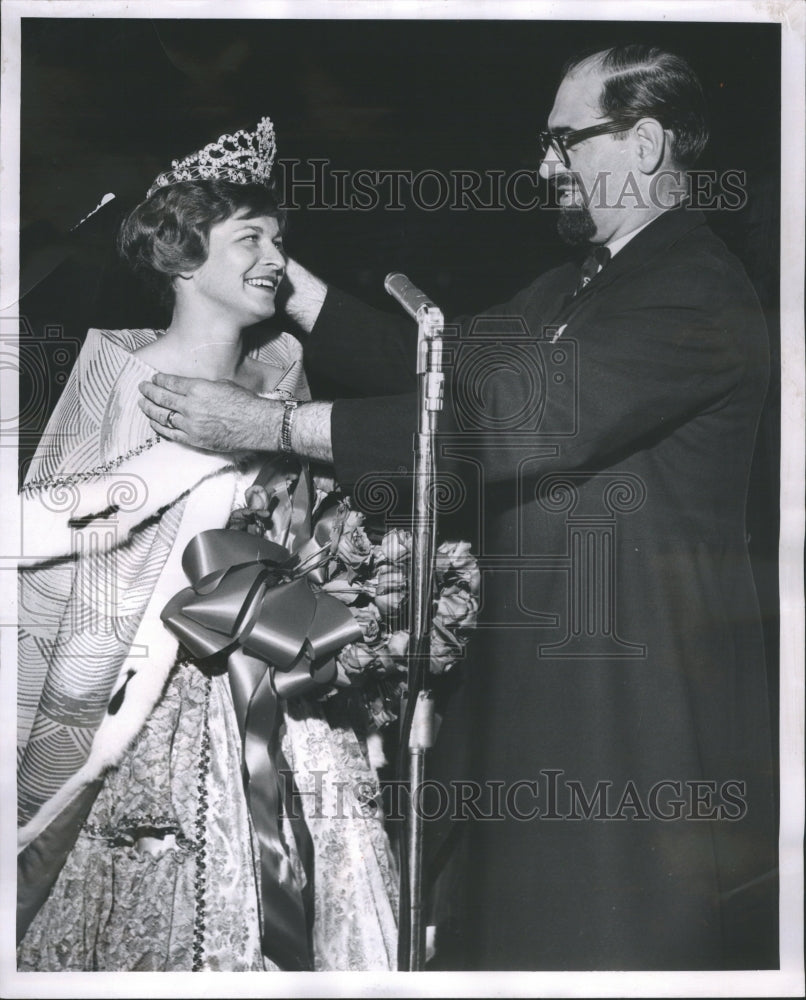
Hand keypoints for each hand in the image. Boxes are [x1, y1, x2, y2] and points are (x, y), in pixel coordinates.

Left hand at [138, 373, 282, 451]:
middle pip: (161, 398)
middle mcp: (190, 406)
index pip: (170, 383)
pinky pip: (171, 433)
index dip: (159, 380)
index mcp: (198, 388)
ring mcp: (191, 424)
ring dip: (149, 409)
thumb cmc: (244, 403)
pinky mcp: (194, 440)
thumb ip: (202, 387)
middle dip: (149, 392)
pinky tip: (154, 422)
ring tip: (143, 404)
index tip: (153, 379)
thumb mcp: (222, 384)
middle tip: (142, 388)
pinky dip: (160, 427)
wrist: (256, 424)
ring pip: (162, 416)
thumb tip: (189, 389)